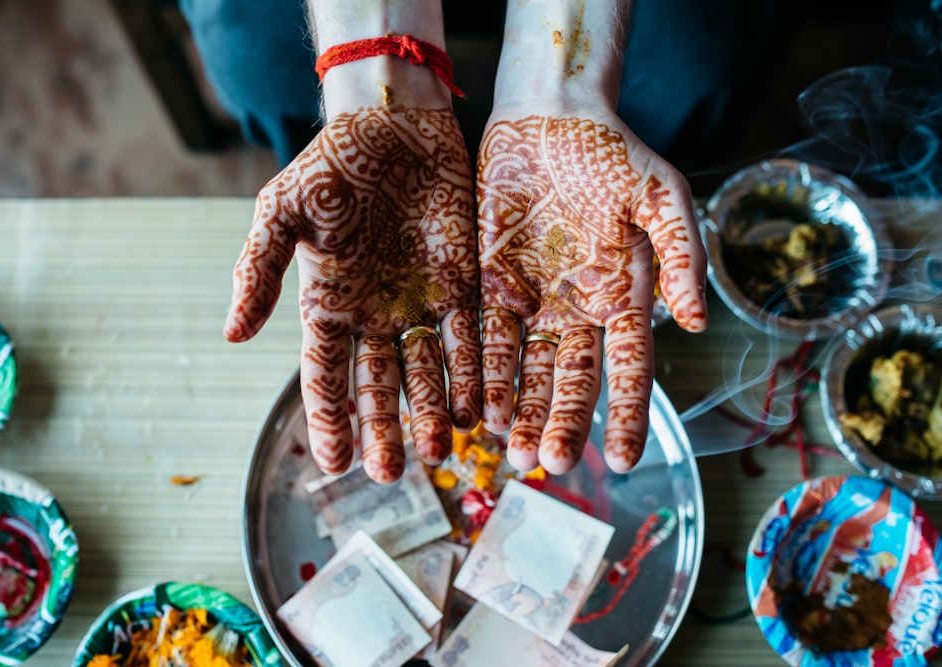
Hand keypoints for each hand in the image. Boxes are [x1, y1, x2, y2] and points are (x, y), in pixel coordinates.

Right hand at [225, 106, 480, 482]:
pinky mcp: (465, 283)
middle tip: (392, 472)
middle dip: (386, 429)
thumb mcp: (282, 211)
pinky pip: (472, 334)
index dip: (329, 419)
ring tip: (445, 448)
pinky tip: (482, 404)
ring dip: (436, 409)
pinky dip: (476, 369)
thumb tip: (232, 335)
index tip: (334, 464)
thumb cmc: (331, 164)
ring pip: (431, 369)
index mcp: (330, 305)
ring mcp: (423, 302)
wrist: (392, 122)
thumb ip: (257, 270)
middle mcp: (376, 315)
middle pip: (381, 385)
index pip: (326, 376)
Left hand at [476, 108, 706, 474]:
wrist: (550, 116)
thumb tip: (698, 323)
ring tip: (513, 453)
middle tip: (551, 463)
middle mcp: (577, 310)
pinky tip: (477, 409)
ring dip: (520, 411)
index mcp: (623, 296)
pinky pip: (484, 336)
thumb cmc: (614, 151)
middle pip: (571, 380)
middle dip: (563, 423)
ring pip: (525, 370)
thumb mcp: (663, 196)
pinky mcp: (489, 284)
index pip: (631, 367)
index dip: (630, 413)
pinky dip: (481, 372)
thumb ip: (681, 256)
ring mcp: (532, 300)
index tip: (628, 460)